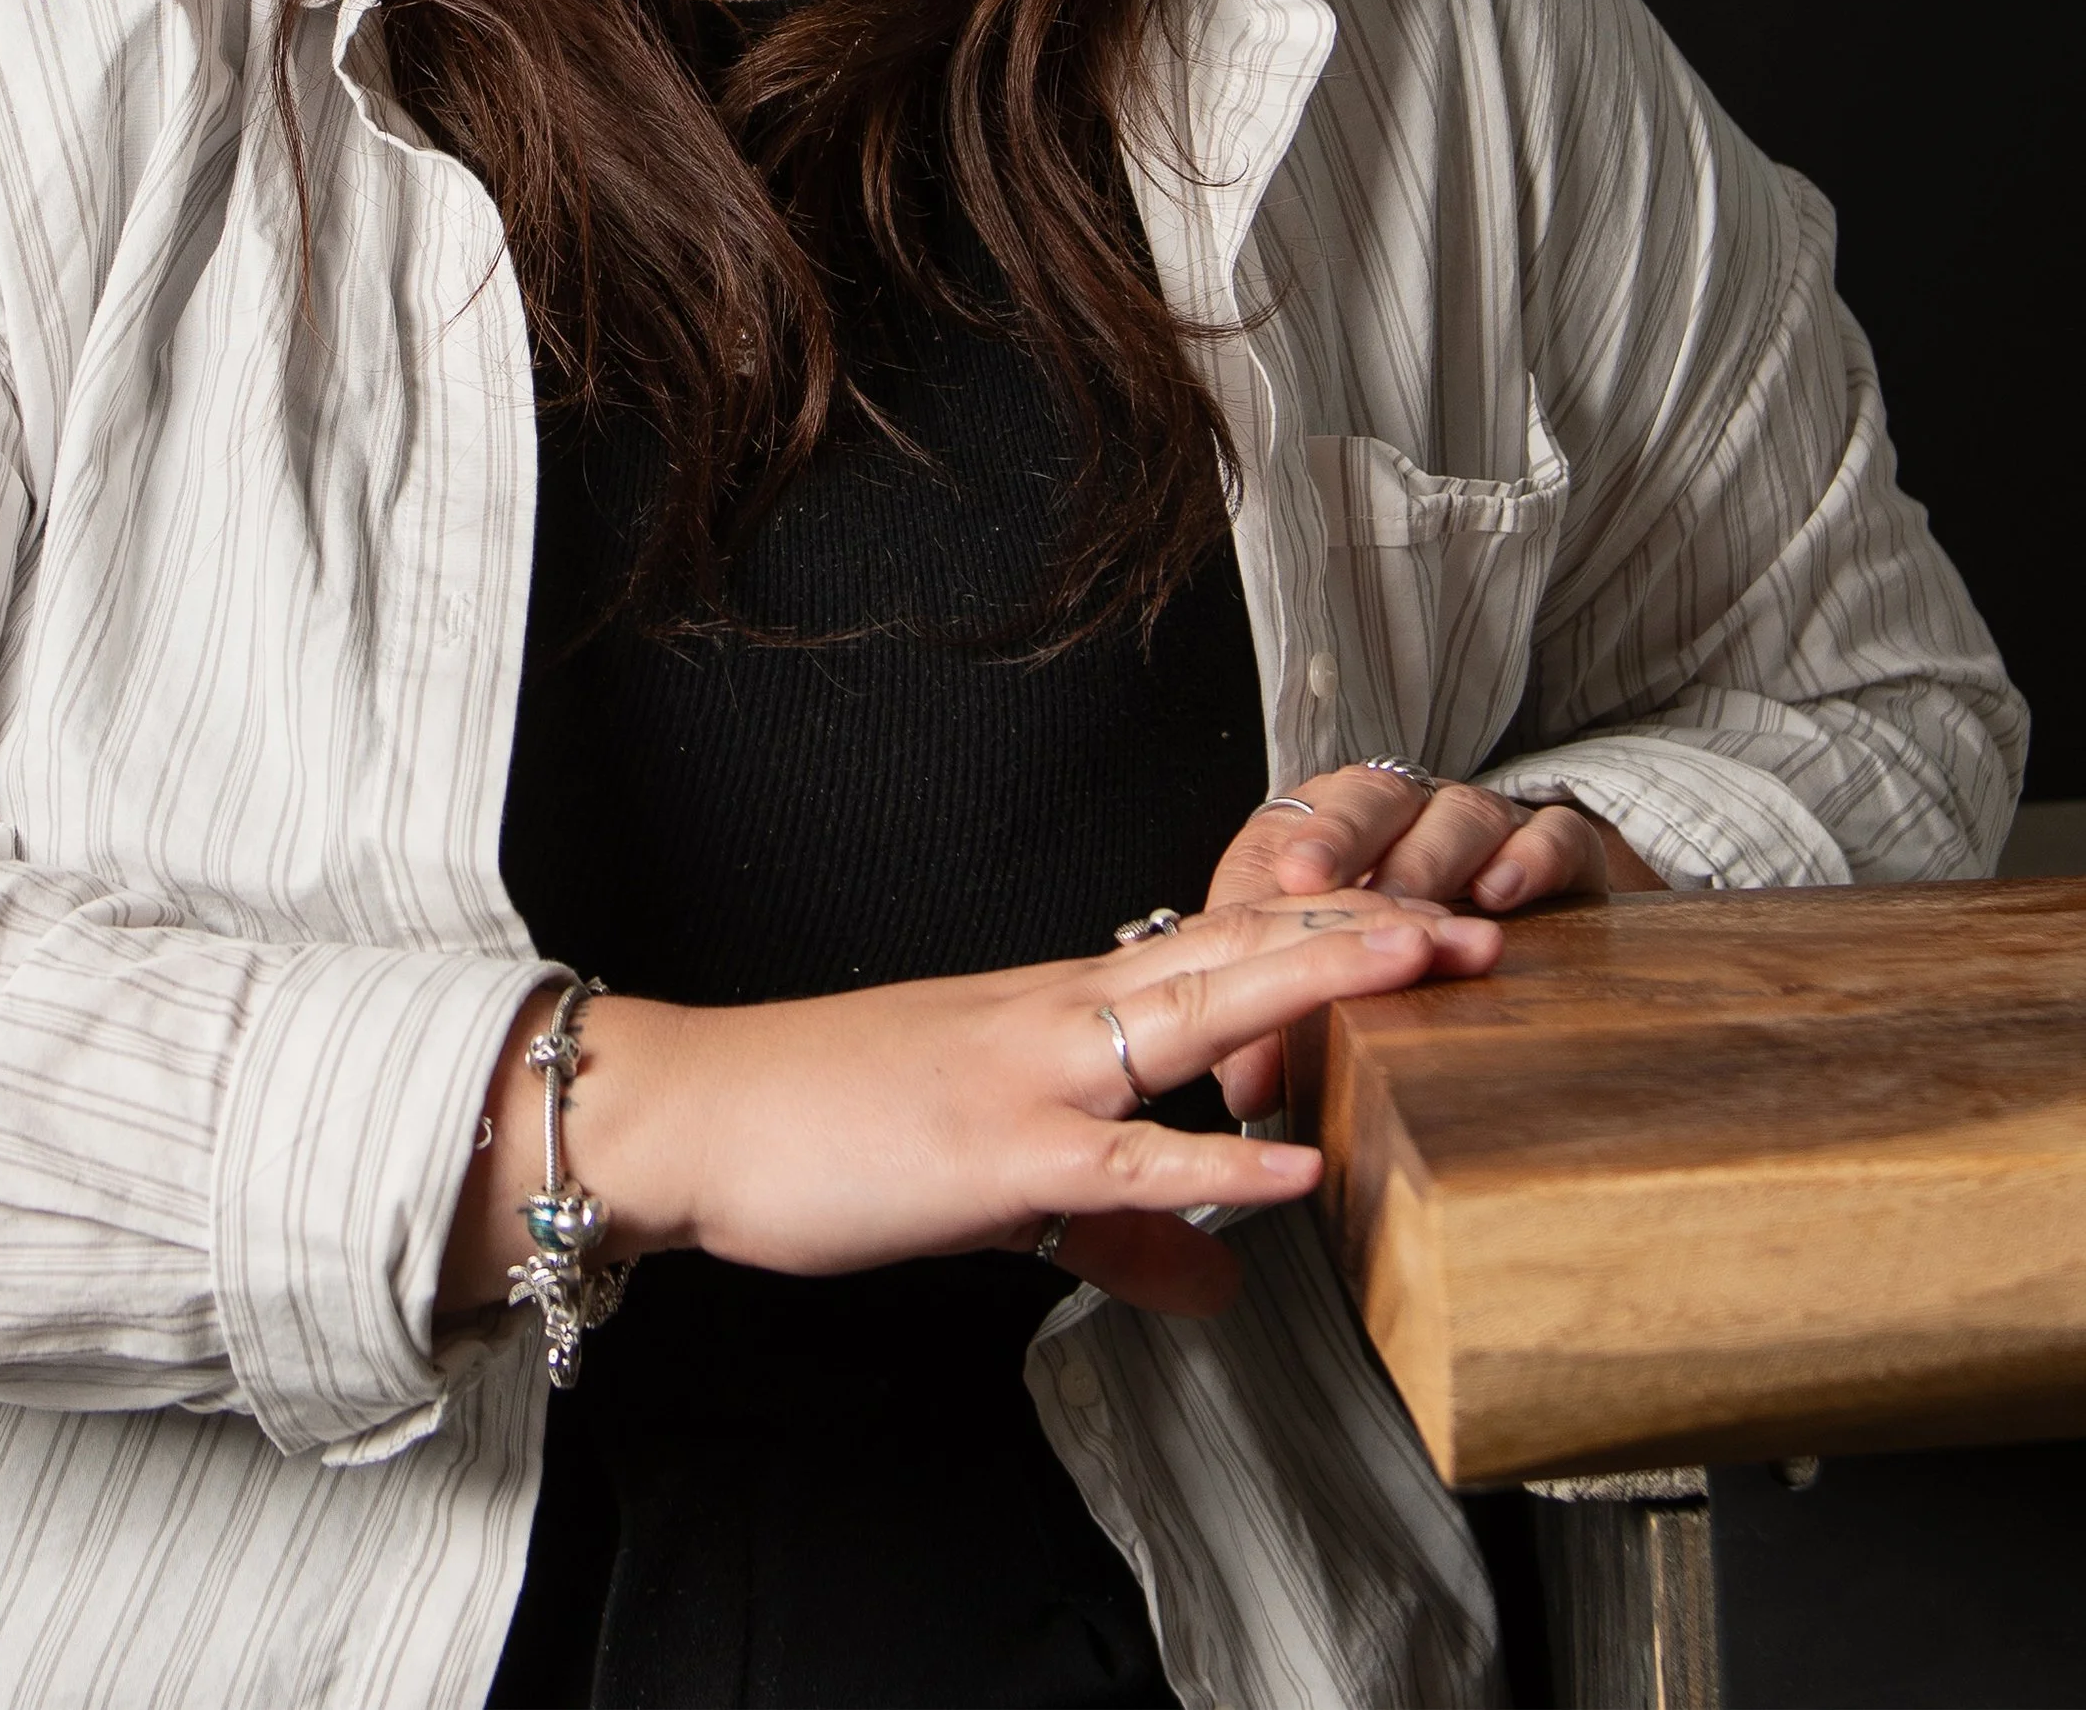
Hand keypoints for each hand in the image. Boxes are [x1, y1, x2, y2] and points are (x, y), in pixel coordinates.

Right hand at [444, 898, 1501, 1325]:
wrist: (703, 1114)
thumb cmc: (836, 1128)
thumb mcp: (1004, 1188)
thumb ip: (1123, 1234)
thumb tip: (1224, 1282)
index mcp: (1068, 1006)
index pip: (1226, 944)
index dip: (1333, 927)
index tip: (1434, 907)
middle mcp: (1066, 1014)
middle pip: (1243, 950)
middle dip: (1368, 933)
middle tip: (1485, 913)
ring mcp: (1035, 1076)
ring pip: (1202, 1014)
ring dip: (1321, 985)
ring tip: (1428, 966)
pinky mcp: (998, 1154)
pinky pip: (1125, 1162)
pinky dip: (1214, 1164)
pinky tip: (1291, 1171)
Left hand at [1197, 766, 1663, 1117]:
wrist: (1498, 907)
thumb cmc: (1376, 944)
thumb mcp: (1316, 966)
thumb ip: (1272, 1022)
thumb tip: (1244, 1093)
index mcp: (1333, 820)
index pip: (1310, 820)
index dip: (1304, 849)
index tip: (1295, 877)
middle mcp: (1408, 810)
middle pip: (1375, 800)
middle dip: (1352, 838)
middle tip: (1337, 884)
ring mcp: (1486, 823)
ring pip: (1460, 813)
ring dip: (1436, 859)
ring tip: (1421, 916)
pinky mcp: (1560, 848)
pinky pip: (1555, 836)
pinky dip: (1533, 856)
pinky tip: (1506, 893)